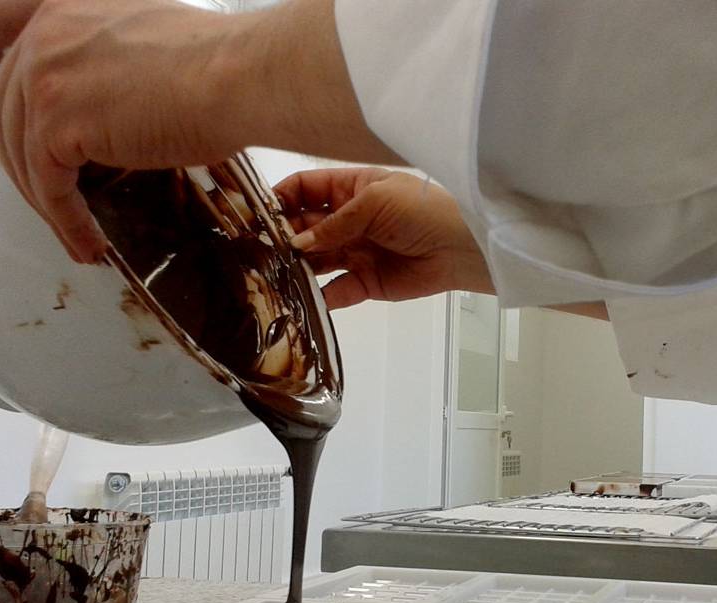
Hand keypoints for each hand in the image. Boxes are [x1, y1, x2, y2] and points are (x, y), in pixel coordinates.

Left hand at [0, 0, 398, 263]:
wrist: (237, 79)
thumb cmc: (219, 65)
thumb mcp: (147, 45)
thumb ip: (110, 64)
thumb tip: (115, 106)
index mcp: (64, 3)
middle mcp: (45, 33)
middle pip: (4, 105)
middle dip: (23, 158)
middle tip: (49, 193)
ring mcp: (45, 77)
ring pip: (20, 152)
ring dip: (46, 201)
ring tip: (74, 231)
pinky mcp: (57, 125)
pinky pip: (47, 185)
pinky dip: (65, 222)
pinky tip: (87, 243)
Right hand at [276, 168, 491, 309]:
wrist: (461, 248)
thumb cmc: (421, 210)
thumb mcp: (375, 202)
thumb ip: (333, 224)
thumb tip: (296, 243)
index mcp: (349, 189)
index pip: (304, 189)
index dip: (281, 199)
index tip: (257, 215)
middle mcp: (347, 220)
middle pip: (304, 227)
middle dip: (282, 237)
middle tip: (255, 251)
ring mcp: (353, 252)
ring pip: (314, 260)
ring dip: (295, 267)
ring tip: (269, 276)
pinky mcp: (363, 283)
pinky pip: (334, 290)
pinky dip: (316, 296)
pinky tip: (296, 299)